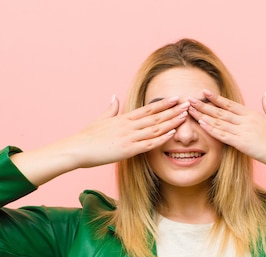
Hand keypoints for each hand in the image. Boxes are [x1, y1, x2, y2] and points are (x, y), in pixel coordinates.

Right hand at [69, 95, 189, 168]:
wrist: (77, 149)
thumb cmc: (87, 137)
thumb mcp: (100, 119)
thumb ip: (110, 108)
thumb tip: (114, 97)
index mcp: (123, 118)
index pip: (148, 109)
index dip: (163, 104)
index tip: (175, 99)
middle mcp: (128, 126)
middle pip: (156, 116)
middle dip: (173, 110)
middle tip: (188, 104)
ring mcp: (129, 137)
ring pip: (155, 128)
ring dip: (172, 122)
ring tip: (185, 116)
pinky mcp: (128, 150)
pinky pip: (148, 143)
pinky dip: (162, 138)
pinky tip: (172, 134)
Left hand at [187, 90, 265, 170]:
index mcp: (252, 114)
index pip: (230, 104)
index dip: (216, 99)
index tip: (204, 92)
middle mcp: (246, 120)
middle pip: (220, 111)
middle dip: (203, 105)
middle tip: (189, 99)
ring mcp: (243, 131)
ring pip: (219, 122)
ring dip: (203, 116)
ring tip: (190, 110)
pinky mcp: (242, 143)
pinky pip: (223, 135)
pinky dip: (211, 129)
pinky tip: (202, 124)